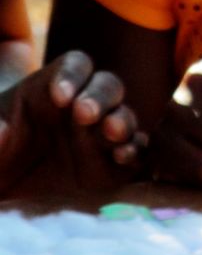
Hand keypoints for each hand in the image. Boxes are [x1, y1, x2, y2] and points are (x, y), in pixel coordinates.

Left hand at [0, 51, 140, 193]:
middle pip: (107, 86)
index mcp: (53, 88)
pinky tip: (123, 157)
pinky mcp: (113, 165)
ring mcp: (101, 135)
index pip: (75, 65)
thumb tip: (0, 133)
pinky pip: (135, 151)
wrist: (6, 189)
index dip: (72, 75)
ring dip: (122, 122)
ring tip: (112, 133)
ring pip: (124, 116)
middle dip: (100, 97)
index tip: (59, 96)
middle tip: (85, 114)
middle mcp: (84, 106)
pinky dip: (136, 150)